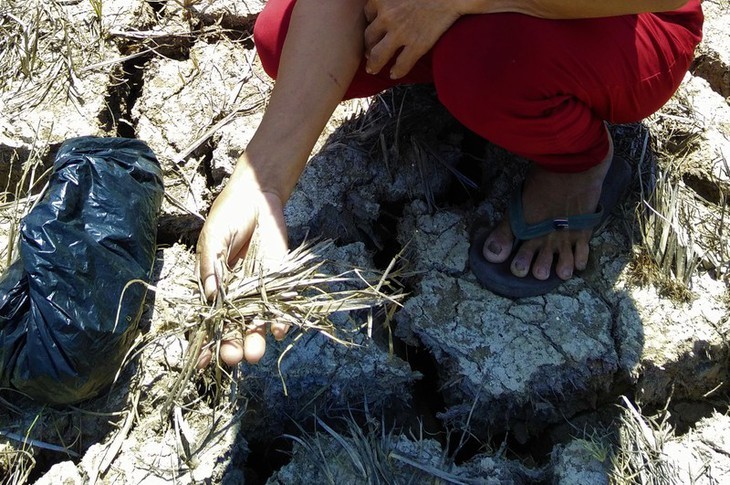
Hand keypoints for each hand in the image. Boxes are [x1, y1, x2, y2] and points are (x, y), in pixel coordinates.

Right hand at [195, 167, 289, 367]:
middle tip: (232, 357)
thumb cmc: (229, 216)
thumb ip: (211, 266)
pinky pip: (280, 307)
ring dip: (255, 340)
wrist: (258, 197)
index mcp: (213, 287)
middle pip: (232, 327)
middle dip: (231, 345)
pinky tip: (279, 331)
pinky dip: (281, 320)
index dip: (205, 342)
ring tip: (254, 354)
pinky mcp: (280, 284)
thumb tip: (211, 295)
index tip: (203, 362)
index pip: (207, 320)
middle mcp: (235, 295)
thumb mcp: (213, 239)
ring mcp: (258, 291)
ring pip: (256, 323)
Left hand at [363, 0, 460, 78]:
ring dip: (374, 64)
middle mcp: (387, 16)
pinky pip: (401, 64)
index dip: (370, 23)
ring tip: (373, 69)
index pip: (368, 14)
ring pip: (378, 55)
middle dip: (368, 47)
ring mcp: (400, 32)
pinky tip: (394, 74)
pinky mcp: (416, 45)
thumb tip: (391, 5)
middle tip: (369, 53)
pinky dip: (396, 71)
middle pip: (369, 37)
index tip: (373, 30)